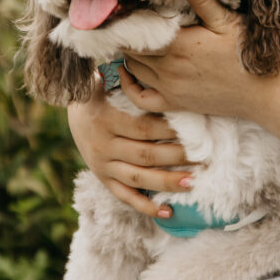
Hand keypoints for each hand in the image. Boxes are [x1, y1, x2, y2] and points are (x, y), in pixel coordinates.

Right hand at [66, 89, 195, 219]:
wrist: (75, 115)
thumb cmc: (102, 94)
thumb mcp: (105, 83)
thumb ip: (123, 79)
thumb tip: (141, 67)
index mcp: (106, 121)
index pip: (143, 128)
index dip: (169, 131)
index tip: (194, 131)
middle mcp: (103, 146)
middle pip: (144, 155)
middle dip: (176, 157)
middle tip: (204, 157)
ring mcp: (102, 166)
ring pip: (138, 178)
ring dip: (166, 183)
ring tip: (192, 183)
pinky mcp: (104, 180)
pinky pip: (125, 196)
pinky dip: (145, 206)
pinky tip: (167, 212)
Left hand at [120, 0, 274, 119]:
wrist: (263, 92)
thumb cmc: (246, 53)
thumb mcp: (228, 22)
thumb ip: (204, 0)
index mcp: (180, 45)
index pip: (138, 32)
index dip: (128, 20)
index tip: (126, 8)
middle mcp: (169, 68)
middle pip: (132, 50)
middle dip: (127, 36)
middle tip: (125, 22)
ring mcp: (170, 88)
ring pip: (134, 70)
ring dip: (129, 55)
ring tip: (131, 40)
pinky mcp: (175, 103)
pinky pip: (141, 99)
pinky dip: (129, 87)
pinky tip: (129, 74)